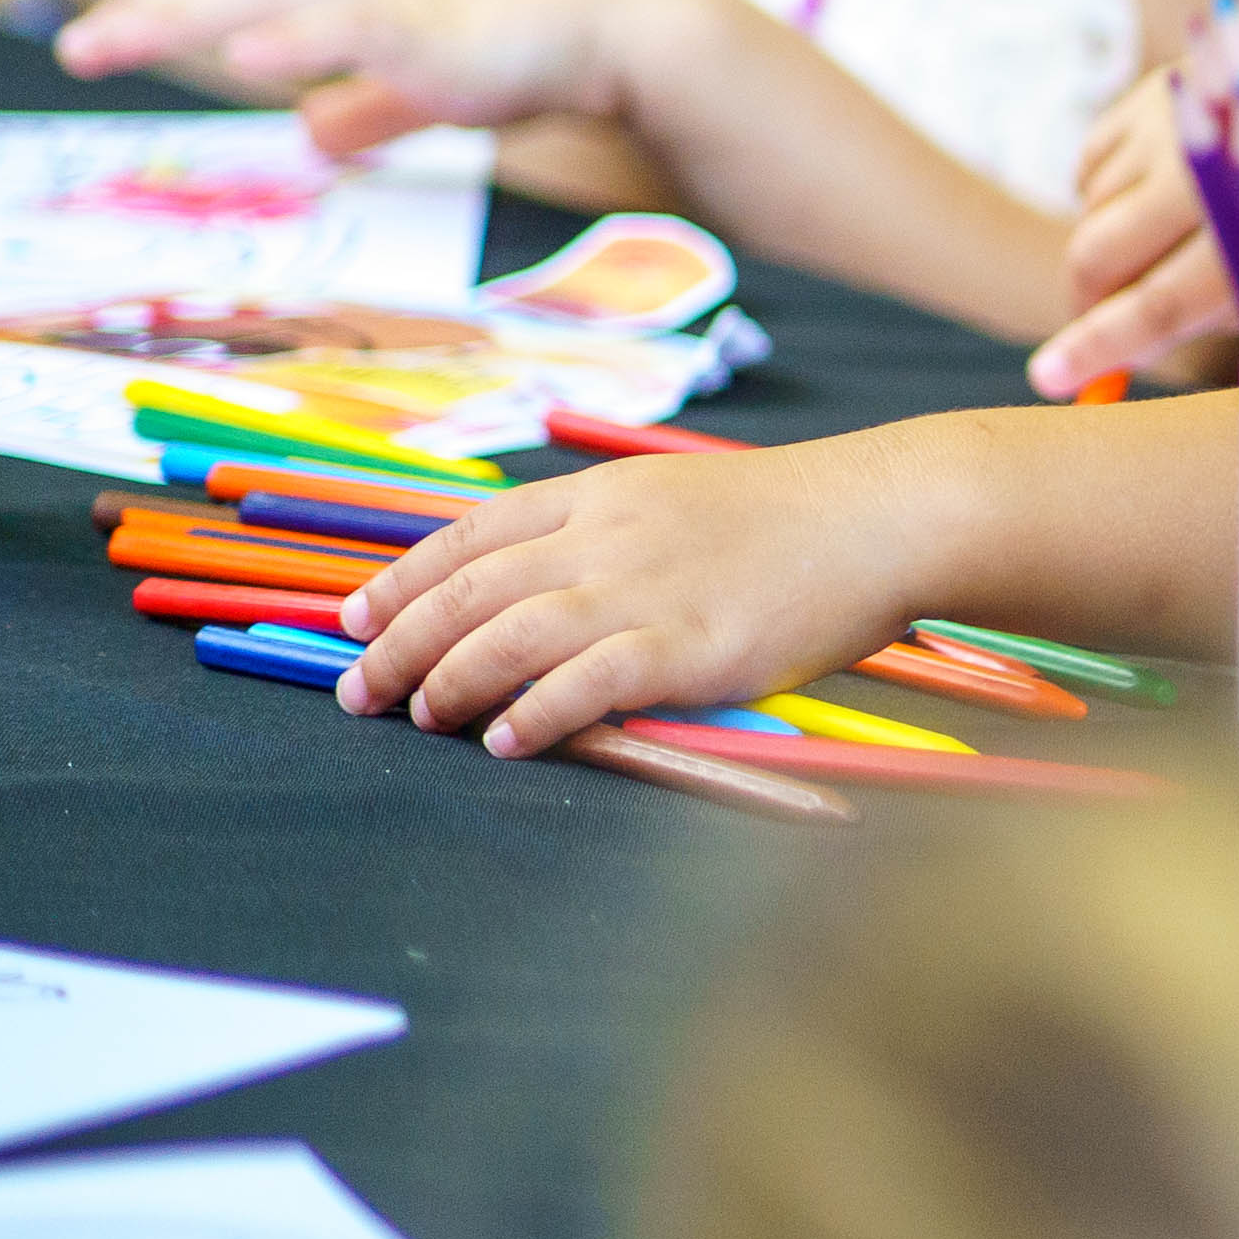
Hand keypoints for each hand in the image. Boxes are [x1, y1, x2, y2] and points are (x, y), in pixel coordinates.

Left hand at [57, 0, 708, 151]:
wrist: (617, 19)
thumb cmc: (525, 45)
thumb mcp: (425, 83)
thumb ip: (368, 106)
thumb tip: (317, 135)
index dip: (160, 12)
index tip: (94, 41)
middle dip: (146, 14)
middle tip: (77, 48)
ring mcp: (387, 1)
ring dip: (182, 13)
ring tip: (112, 37)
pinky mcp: (431, 27)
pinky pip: (350, 26)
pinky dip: (296, 35)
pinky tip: (250, 53)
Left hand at [330, 425, 961, 752]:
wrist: (883, 516)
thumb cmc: (798, 517)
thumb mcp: (683, 498)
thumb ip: (612, 534)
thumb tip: (548, 585)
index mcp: (599, 496)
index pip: (469, 535)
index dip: (400, 579)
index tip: (356, 617)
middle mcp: (603, 538)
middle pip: (467, 591)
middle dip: (396, 643)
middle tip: (358, 692)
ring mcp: (641, 591)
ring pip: (505, 637)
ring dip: (445, 682)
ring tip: (417, 718)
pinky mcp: (685, 646)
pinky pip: (582, 685)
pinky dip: (529, 714)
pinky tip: (500, 741)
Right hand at [1031, 106, 1238, 395]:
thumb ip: (1213, 312)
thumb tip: (1118, 354)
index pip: (1158, 305)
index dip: (1100, 347)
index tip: (1049, 378)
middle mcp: (1212, 164)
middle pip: (1099, 254)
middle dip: (1085, 302)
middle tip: (1099, 326)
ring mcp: (1179, 115)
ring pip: (1088, 206)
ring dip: (1103, 242)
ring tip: (1158, 249)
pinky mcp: (1162, 84)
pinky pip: (1092, 160)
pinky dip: (1105, 192)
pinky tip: (1151, 198)